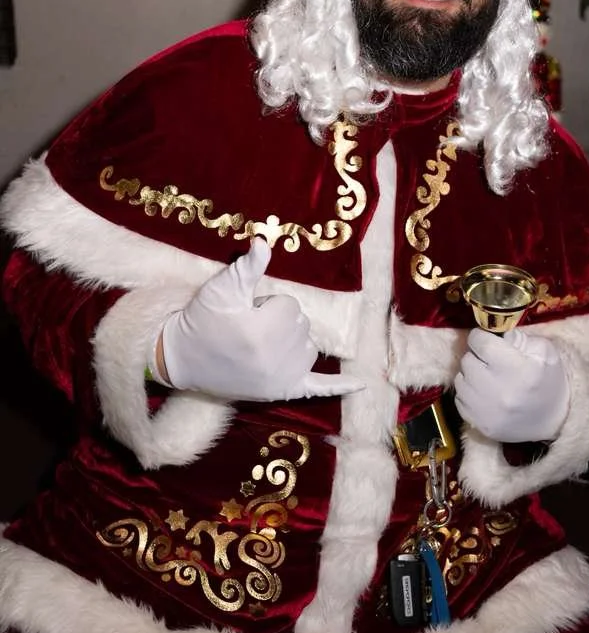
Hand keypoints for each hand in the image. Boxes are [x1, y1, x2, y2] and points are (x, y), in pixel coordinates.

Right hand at [158, 238, 363, 400]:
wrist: (182, 358)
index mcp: (266, 332)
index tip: (245, 314)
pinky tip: (361, 386)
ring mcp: (282, 379)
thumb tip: (265, 240)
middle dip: (278, 322)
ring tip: (259, 345)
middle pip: (301, 326)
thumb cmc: (202, 319)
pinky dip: (340, 387)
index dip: (266, 304)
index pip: (290, 305)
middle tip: (246, 329)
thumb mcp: (223, 288)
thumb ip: (248, 266)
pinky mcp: (282, 392)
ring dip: (292, 342)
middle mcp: (279, 359)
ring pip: (309, 348)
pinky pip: (319, 388)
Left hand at [454, 327, 569, 442]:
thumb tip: (498, 335)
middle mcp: (497, 390)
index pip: (481, 342)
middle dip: (477, 356)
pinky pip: (460, 399)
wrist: (553, 422)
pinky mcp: (479, 424)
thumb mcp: (544, 352)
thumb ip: (520, 337)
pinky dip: (469, 393)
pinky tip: (484, 393)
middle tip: (489, 360)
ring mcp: (486, 410)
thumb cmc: (549, 382)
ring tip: (486, 377)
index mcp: (516, 368)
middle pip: (467, 360)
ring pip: (460, 379)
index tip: (485, 339)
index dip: (481, 337)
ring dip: (470, 374)